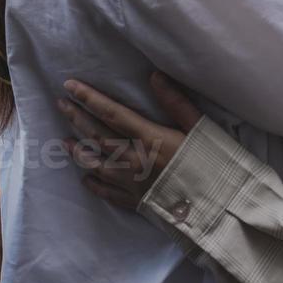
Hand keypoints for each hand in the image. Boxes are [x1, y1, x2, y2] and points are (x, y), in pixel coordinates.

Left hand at [59, 71, 204, 210]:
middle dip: (77, 118)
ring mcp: (133, 184)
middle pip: (98, 136)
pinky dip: (94, 184)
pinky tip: (85, 179)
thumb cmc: (216, 163)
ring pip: (96, 165)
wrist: (221, 206)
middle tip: (61, 104)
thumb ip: (176, 102)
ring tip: (66, 141)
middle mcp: (135, 161)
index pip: (112, 113)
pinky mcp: (137, 202)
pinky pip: (108, 193)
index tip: (70, 86)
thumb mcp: (200, 128)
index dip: (89, 98)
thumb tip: (154, 76)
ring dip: (79, 151)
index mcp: (150, 139)